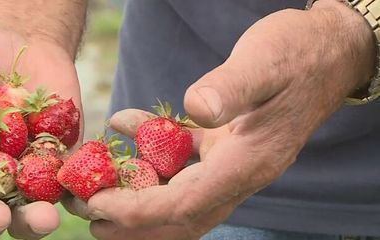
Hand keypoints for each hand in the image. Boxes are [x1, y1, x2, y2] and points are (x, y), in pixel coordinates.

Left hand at [67, 1, 375, 238]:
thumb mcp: (264, 63)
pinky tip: (124, 126)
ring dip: (137, 201)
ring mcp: (232, 163)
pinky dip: (151, 154)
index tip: (97, 204)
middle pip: (180, 218)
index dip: (138, 210)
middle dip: (132, 224)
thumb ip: (232, 87)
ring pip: (179, 198)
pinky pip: (182, 162)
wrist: (326, 52)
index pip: (185, 203)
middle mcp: (240, 172)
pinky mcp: (224, 146)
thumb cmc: (297, 54)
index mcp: (248, 163)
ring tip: (95, 194)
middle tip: (86, 214)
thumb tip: (198, 107)